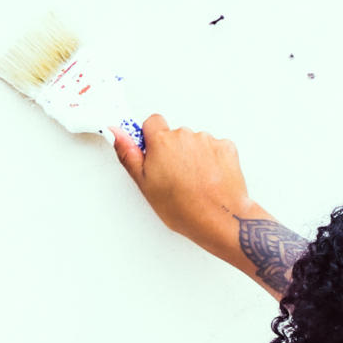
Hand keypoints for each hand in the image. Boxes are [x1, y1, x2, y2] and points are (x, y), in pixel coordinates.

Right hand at [110, 113, 262, 244]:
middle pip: (176, 135)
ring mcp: (208, 141)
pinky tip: (212, 179)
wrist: (220, 220)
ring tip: (197, 182)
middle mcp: (185, 136)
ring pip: (197, 143)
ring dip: (196, 157)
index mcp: (162, 141)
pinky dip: (215, 161)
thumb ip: (129, 154)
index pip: (153, 122)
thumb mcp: (146, 184)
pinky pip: (217, 148)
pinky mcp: (227, 148)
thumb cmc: (184, 208)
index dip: (153, 138)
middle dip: (176, 151)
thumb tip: (115, 132)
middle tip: (178, 178)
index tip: (156, 154)